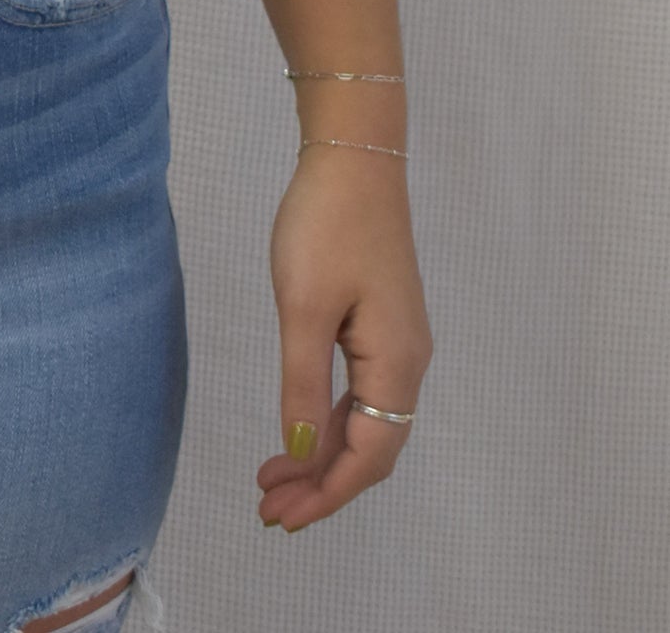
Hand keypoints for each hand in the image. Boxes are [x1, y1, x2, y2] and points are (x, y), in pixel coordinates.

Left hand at [256, 150, 432, 532]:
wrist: (354, 157)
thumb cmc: (327, 226)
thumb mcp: (303, 308)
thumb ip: (300, 385)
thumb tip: (298, 454)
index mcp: (396, 364)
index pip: (369, 456)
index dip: (327, 493)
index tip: (281, 518)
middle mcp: (407, 362)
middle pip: (370, 448)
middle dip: (322, 484)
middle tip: (268, 509)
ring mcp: (397, 342)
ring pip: (363, 422)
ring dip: (319, 454)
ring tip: (271, 479)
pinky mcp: (381, 323)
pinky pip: (359, 393)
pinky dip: (325, 418)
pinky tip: (295, 430)